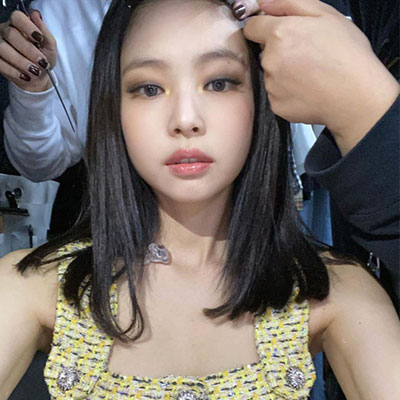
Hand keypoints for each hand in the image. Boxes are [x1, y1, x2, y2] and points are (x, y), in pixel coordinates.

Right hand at [0, 10, 56, 91]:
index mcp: (19, 26)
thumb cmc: (44, 59)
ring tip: (34, 70)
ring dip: (21, 62)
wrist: (39, 77)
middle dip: (28, 50)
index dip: (27, 27)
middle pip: (11, 34)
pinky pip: (0, 63)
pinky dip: (14, 71)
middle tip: (41, 61)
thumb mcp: (50, 46)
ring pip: (3, 49)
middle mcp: (6, 32)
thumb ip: (45, 32)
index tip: (39, 38)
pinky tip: (25, 75)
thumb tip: (36, 16)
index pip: (17, 17)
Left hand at [242, 0, 399, 154]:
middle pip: (265, 52)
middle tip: (307, 56)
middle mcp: (270, 60)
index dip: (264, 27)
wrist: (355, 96)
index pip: (252, 27)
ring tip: (310, 75)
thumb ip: (288, 3)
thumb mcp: (325, 15)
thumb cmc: (346, 55)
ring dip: (284, 73)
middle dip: (280, 51)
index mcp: (280, 34)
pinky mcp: (276, 105)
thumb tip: (263, 3)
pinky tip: (307, 90)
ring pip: (271, 74)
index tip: (276, 32)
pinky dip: (288, 92)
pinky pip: (277, 94)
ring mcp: (272, 85)